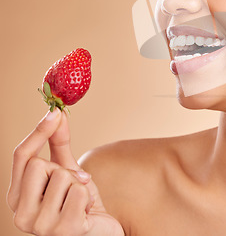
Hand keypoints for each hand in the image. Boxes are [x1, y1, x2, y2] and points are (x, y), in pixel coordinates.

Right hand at [7, 109, 123, 235]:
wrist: (99, 232)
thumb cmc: (79, 203)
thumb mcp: (67, 170)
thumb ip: (58, 145)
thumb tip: (56, 114)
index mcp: (17, 197)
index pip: (21, 157)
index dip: (37, 132)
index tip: (54, 112)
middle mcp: (21, 214)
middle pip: (40, 164)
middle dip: (63, 169)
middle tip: (72, 187)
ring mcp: (40, 226)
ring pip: (62, 176)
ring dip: (78, 185)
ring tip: (79, 202)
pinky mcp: (64, 231)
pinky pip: (79, 191)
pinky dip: (88, 197)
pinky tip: (86, 212)